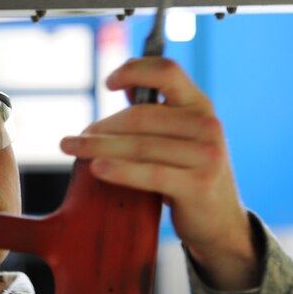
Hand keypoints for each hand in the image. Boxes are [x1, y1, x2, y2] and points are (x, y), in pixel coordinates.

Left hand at [60, 58, 259, 290]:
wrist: (219, 222)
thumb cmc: (188, 174)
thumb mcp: (180, 137)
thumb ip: (159, 113)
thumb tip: (125, 86)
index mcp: (200, 105)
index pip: (167, 72)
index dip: (134, 71)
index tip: (107, 82)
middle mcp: (207, 125)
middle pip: (141, 117)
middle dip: (102, 127)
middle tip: (74, 139)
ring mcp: (206, 155)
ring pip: (140, 146)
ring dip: (99, 147)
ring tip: (73, 149)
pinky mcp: (198, 185)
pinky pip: (150, 173)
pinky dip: (119, 170)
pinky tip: (96, 169)